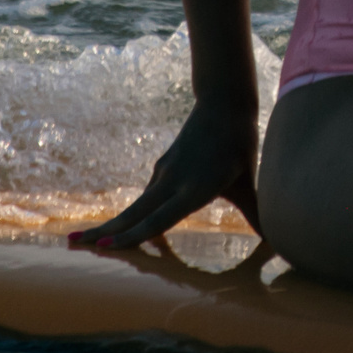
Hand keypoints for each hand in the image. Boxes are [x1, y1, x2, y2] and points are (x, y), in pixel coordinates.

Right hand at [69, 102, 260, 250]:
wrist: (224, 104)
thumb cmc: (240, 145)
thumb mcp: (250, 182)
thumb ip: (259, 214)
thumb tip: (279, 242)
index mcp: (193, 189)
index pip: (158, 218)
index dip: (133, 236)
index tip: (106, 248)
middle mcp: (172, 183)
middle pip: (133, 213)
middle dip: (103, 232)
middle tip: (72, 245)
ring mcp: (164, 174)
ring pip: (134, 206)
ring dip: (110, 224)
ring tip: (82, 239)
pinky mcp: (163, 170)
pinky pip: (143, 199)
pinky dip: (128, 216)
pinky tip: (119, 229)